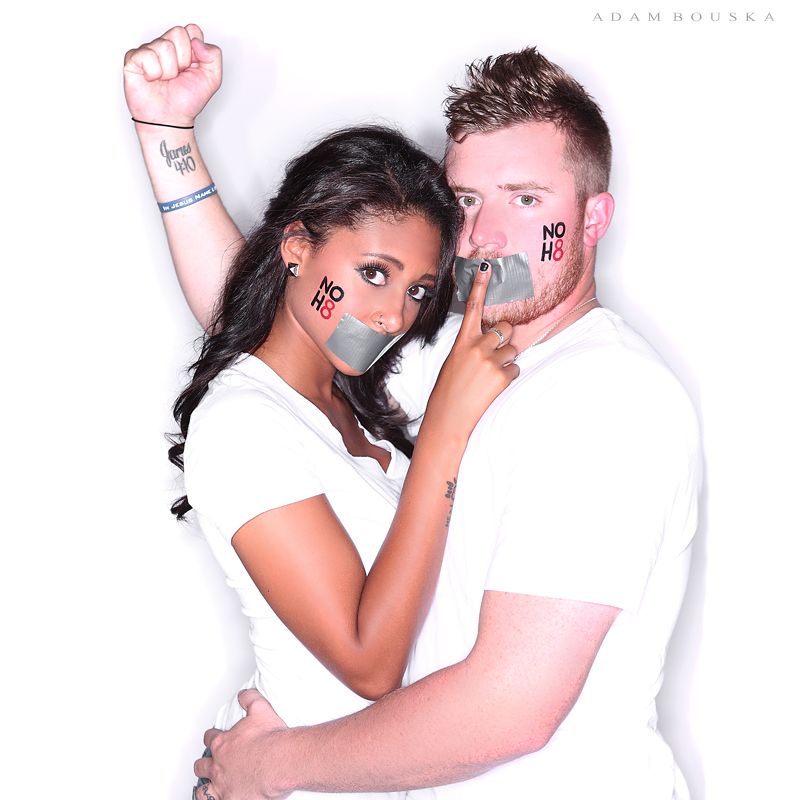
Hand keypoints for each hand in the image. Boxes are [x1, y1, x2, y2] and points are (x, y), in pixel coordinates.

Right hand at [123, 24, 221, 127]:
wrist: (170, 120)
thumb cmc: (186, 101)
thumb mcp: (212, 79)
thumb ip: (214, 56)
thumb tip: (198, 42)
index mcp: (184, 47)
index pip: (192, 30)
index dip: (195, 51)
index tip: (192, 68)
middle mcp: (166, 45)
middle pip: (178, 33)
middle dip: (183, 60)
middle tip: (178, 75)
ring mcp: (149, 50)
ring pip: (163, 45)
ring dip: (168, 70)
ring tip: (165, 80)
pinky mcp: (133, 59)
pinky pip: (147, 55)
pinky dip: (153, 73)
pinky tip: (152, 80)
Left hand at [194, 689, 290, 799]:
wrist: (280, 760)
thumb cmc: (271, 738)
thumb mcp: (260, 709)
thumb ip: (249, 699)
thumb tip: (243, 694)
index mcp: (223, 743)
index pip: (210, 738)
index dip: (212, 738)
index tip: (216, 738)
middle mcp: (219, 765)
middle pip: (202, 765)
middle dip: (204, 763)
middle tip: (210, 763)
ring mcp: (223, 785)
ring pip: (203, 789)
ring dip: (205, 787)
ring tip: (209, 787)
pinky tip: (224, 798)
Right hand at [424, 263, 518, 439]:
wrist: (448, 418)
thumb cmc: (448, 390)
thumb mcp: (454, 361)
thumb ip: (471, 346)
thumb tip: (492, 339)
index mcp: (462, 341)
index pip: (473, 307)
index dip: (480, 284)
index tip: (487, 265)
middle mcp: (477, 346)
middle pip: (504, 329)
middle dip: (504, 339)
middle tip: (492, 355)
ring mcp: (490, 361)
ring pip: (513, 350)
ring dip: (505, 360)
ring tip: (488, 377)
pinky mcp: (502, 376)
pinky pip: (515, 368)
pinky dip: (507, 376)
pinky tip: (492, 387)